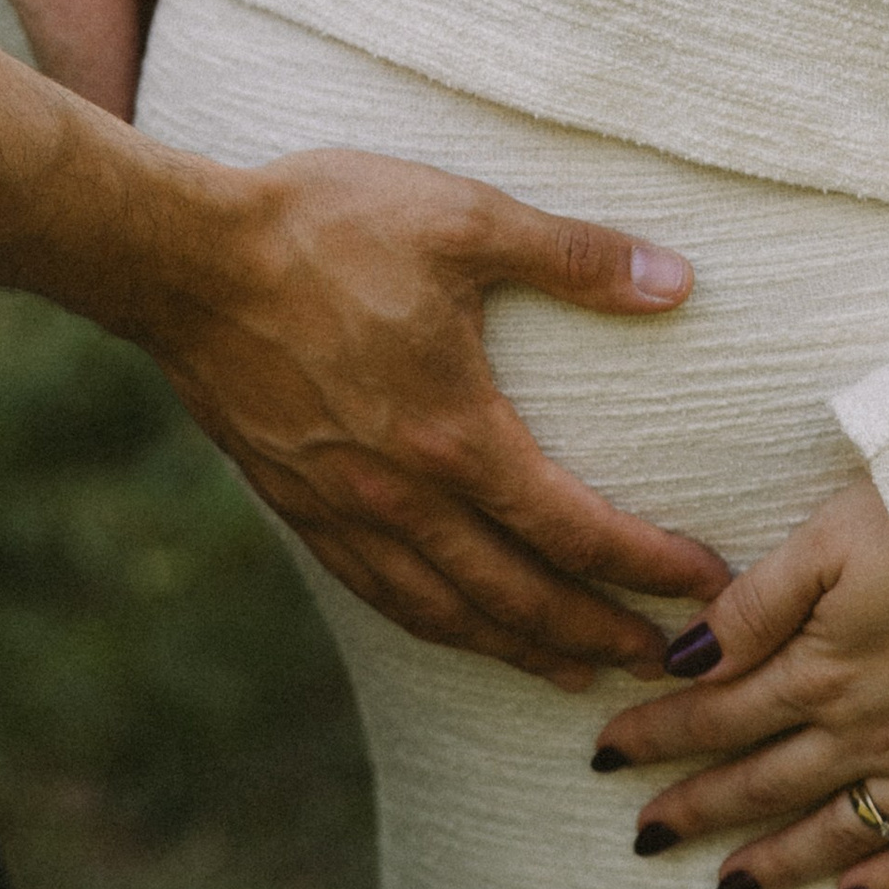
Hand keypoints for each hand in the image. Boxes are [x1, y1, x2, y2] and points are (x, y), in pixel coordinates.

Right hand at [136, 149, 731, 687]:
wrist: (183, 257)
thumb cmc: (324, 226)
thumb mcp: (462, 218)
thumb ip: (574, 257)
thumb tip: (678, 281)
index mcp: (457, 434)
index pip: (576, 530)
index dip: (648, 568)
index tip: (705, 589)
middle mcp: (403, 494)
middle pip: (518, 596)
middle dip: (597, 632)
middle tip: (660, 661)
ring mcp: (341, 508)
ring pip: (443, 610)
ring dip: (516, 648)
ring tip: (566, 669)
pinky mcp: (292, 502)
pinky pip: (375, 589)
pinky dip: (429, 621)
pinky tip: (447, 621)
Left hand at [591, 477, 888, 888]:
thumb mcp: (831, 537)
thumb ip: (755, 605)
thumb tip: (682, 659)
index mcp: (821, 666)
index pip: (715, 713)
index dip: (656, 735)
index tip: (604, 754)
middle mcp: (869, 731)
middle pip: (763, 781)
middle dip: (695, 808)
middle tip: (643, 837)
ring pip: (838, 831)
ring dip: (775, 862)